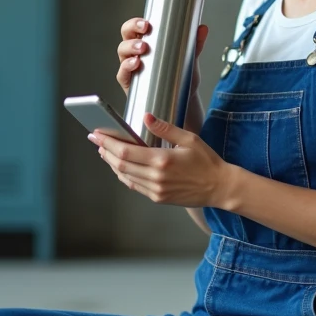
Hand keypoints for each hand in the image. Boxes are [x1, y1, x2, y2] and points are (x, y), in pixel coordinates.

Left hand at [90, 113, 234, 208]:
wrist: (219, 187)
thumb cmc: (207, 162)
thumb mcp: (189, 139)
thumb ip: (165, 128)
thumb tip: (146, 117)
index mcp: (162, 160)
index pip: (126, 150)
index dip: (108, 142)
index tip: (98, 134)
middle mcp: (155, 177)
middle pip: (120, 164)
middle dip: (105, 151)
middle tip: (96, 140)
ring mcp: (155, 190)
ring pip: (124, 176)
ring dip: (112, 163)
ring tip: (104, 152)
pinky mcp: (158, 197)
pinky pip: (134, 186)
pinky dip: (123, 175)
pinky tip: (120, 167)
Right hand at [116, 20, 209, 94]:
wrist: (182, 101)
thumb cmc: (180, 76)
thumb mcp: (189, 59)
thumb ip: (195, 44)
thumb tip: (203, 28)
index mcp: (148, 41)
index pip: (136, 27)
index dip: (136, 22)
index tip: (146, 22)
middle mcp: (136, 51)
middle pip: (126, 35)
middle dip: (132, 29)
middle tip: (145, 30)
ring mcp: (130, 66)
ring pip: (122, 51)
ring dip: (130, 47)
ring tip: (142, 48)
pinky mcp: (129, 82)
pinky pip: (122, 73)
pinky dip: (126, 67)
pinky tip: (136, 64)